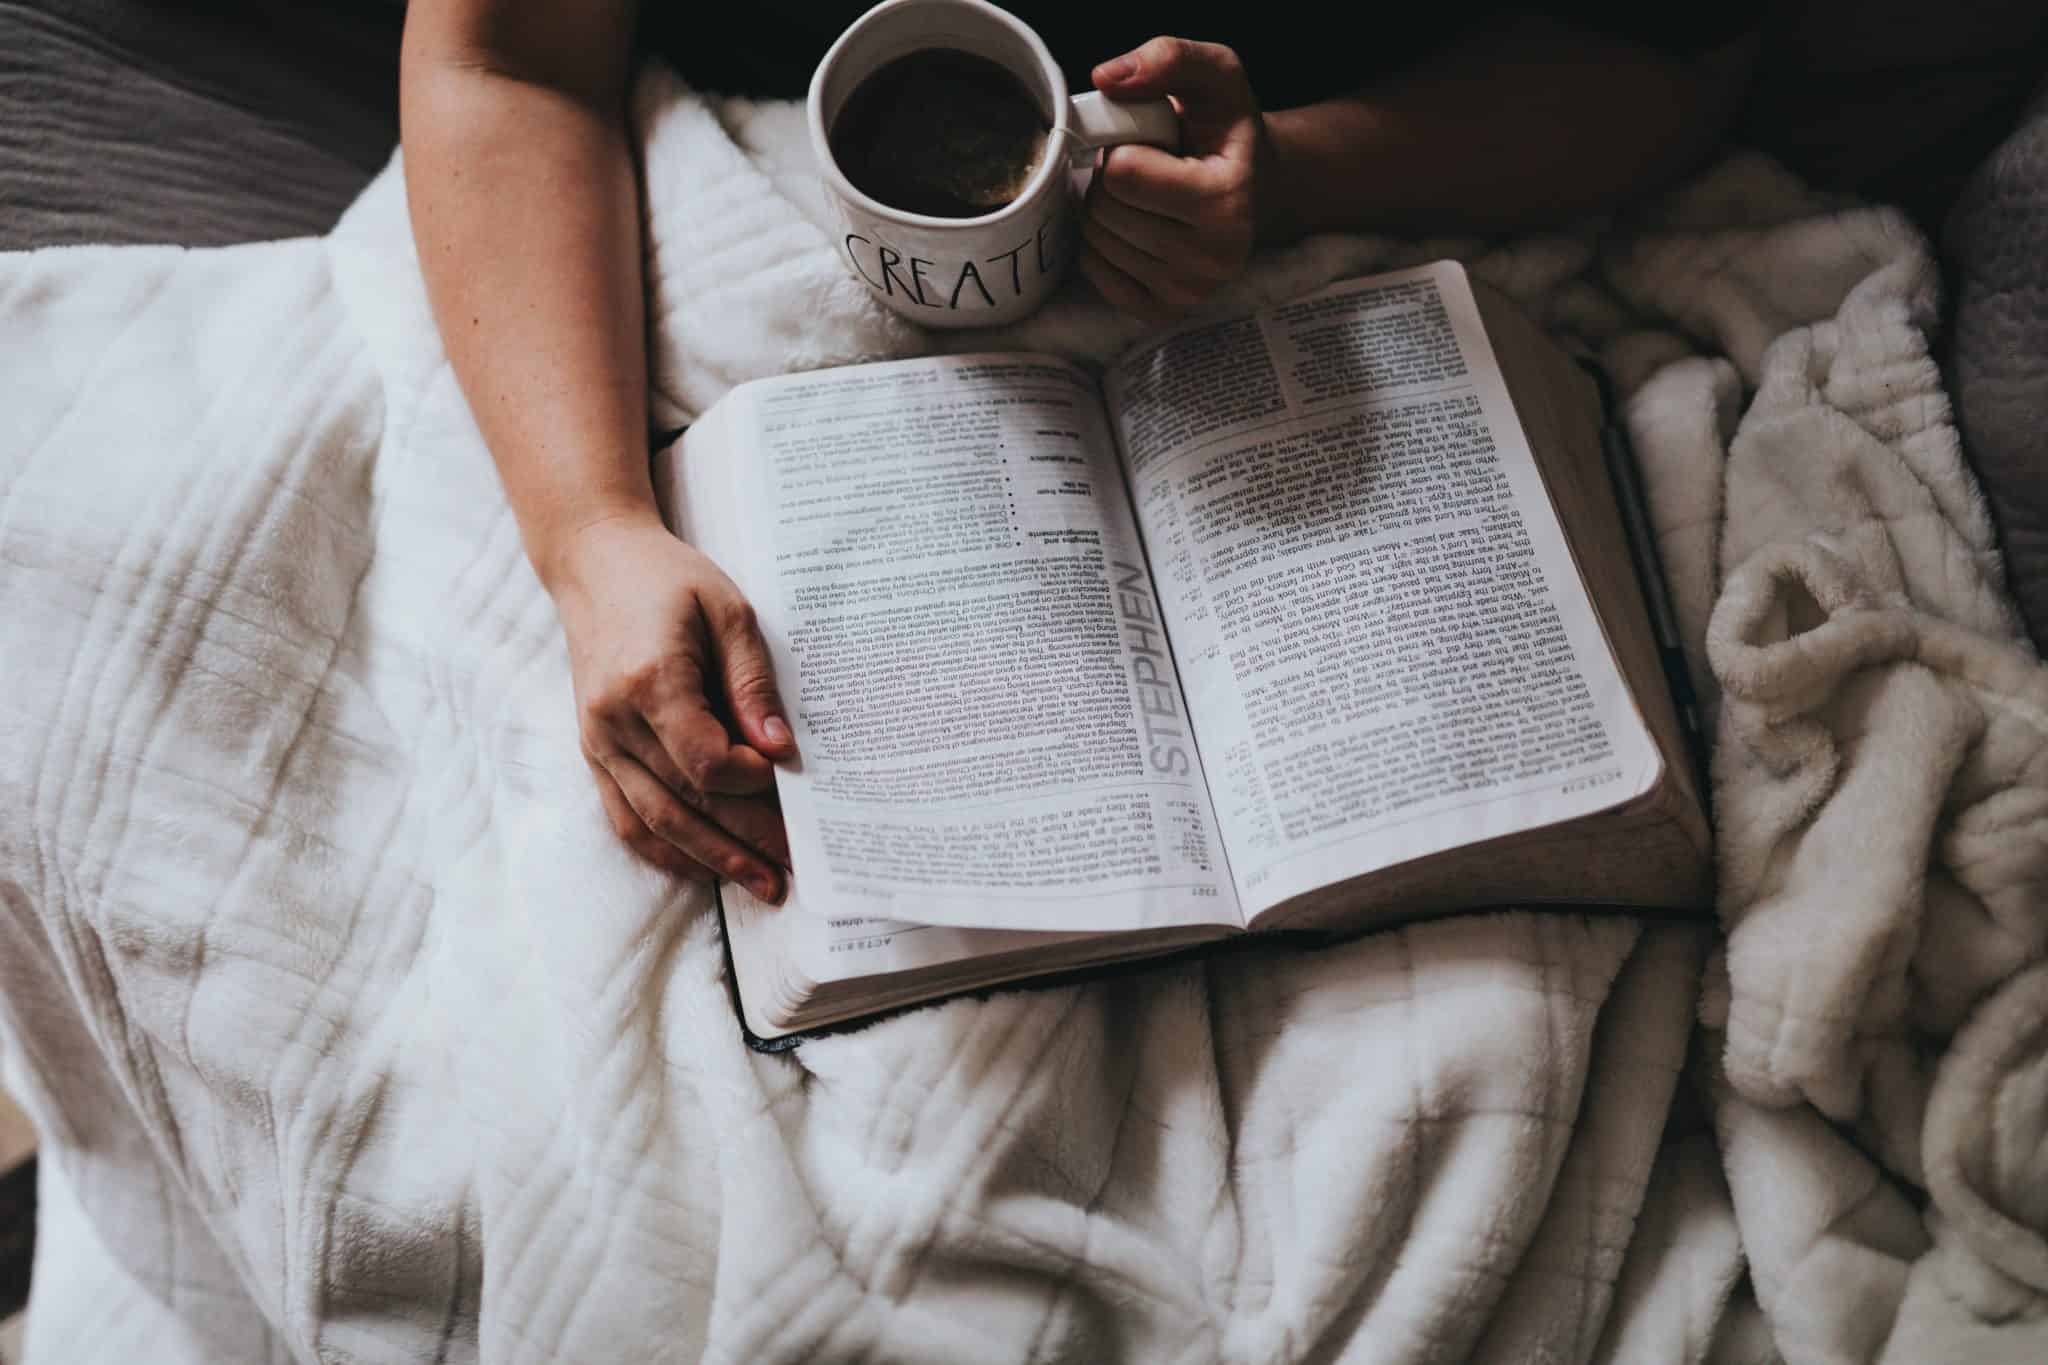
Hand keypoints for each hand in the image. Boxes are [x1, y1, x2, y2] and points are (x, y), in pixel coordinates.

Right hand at [549, 514, 795, 900]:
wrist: (595, 563)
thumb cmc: (668, 579)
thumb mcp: (727, 610)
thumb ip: (752, 681)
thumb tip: (779, 748)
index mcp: (649, 681)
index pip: (704, 761)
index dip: (750, 781)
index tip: (786, 778)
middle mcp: (614, 721)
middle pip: (684, 802)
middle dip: (744, 841)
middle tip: (792, 869)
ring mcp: (597, 741)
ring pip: (655, 822)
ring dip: (710, 859)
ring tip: (760, 883)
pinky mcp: (593, 751)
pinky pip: (625, 816)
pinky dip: (664, 850)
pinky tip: (703, 868)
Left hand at [1081, 38, 1281, 322]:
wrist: (1256, 188)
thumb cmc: (1225, 131)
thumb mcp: (1214, 76)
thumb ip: (1168, 58)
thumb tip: (1106, 78)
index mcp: (1226, 200)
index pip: (1123, 173)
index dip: (1124, 148)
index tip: (1152, 145)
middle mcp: (1213, 257)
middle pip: (1105, 210)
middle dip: (1111, 181)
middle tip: (1146, 171)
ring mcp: (1188, 291)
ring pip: (1096, 241)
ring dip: (1106, 210)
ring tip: (1144, 198)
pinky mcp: (1163, 310)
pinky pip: (1095, 273)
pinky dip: (1102, 245)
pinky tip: (1134, 226)